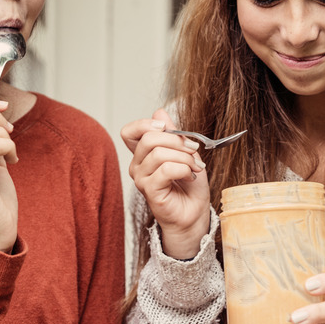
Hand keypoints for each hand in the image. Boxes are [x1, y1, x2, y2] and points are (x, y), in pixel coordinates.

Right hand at [120, 109, 209, 258]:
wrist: (194, 211)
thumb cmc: (189, 184)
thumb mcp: (185, 151)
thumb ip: (172, 132)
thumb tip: (160, 112)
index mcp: (142, 153)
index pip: (129, 131)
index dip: (145, 124)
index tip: (167, 128)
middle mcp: (137, 165)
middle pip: (149, 138)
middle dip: (177, 141)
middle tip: (194, 150)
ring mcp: (141, 179)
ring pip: (159, 153)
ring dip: (185, 158)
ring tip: (195, 167)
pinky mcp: (149, 191)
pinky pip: (166, 169)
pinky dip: (184, 169)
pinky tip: (190, 177)